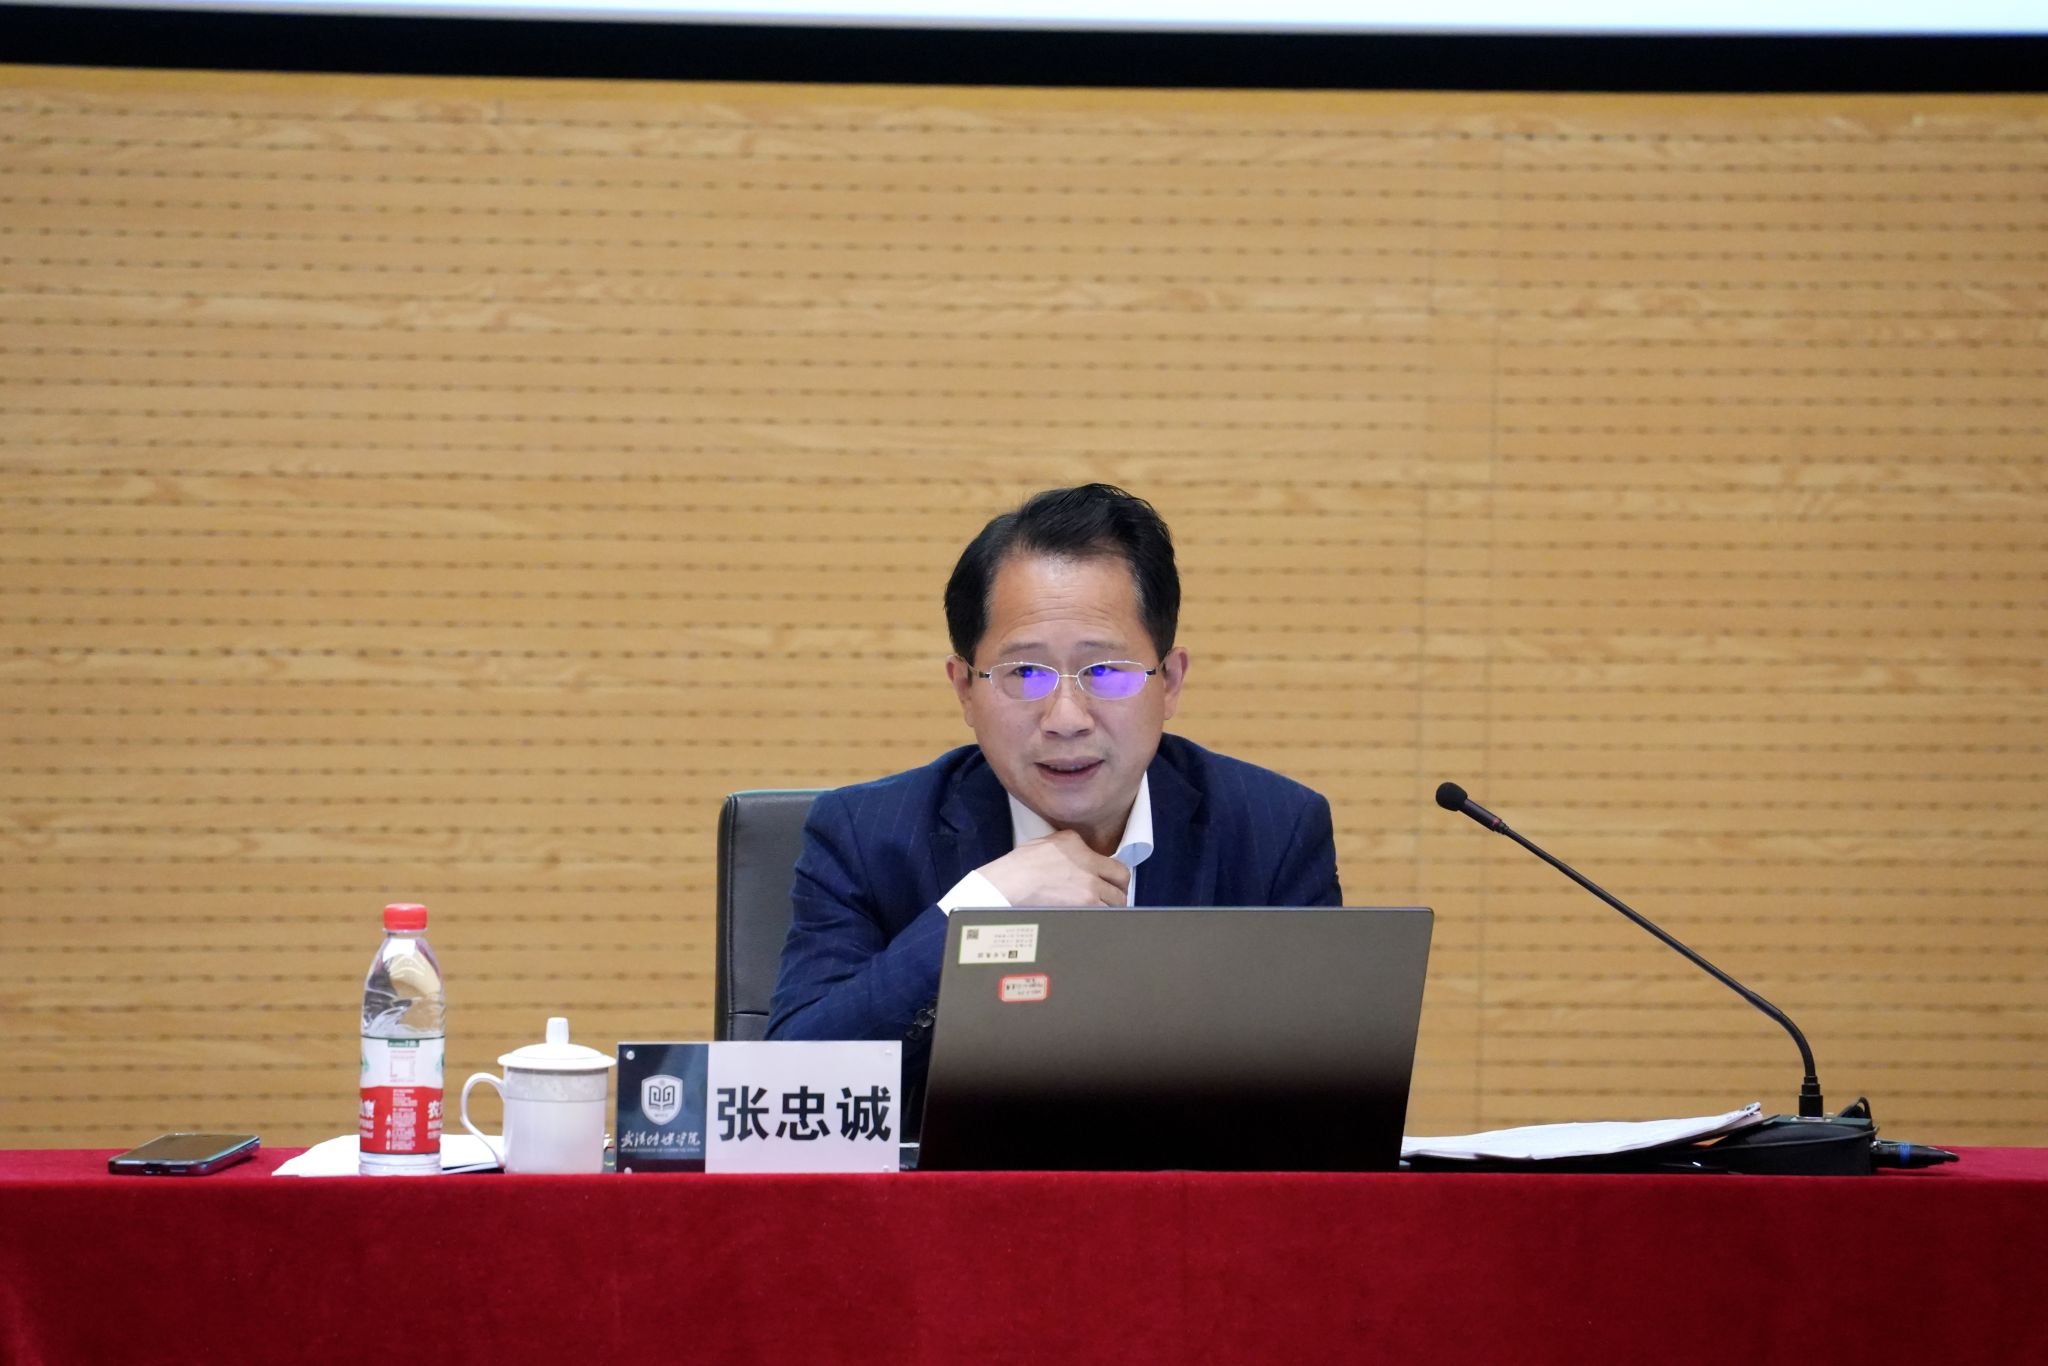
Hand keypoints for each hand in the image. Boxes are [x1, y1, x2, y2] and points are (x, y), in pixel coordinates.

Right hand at [976, 830, 1129, 907]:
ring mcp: (1089, 884)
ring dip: (1112, 906)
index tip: (1111, 881)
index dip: (1113, 873)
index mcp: (1077, 844)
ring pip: (1117, 899)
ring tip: (1103, 912)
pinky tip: (1097, 920)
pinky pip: (1106, 913)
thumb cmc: (1017, 868)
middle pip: (1122, 878)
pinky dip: (1104, 917)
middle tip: (1114, 898)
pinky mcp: (1086, 903)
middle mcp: (1088, 862)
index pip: (1107, 856)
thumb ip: (1068, 847)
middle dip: (1120, 889)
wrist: (1008, 885)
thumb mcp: (1045, 844)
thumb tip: (1077, 856)